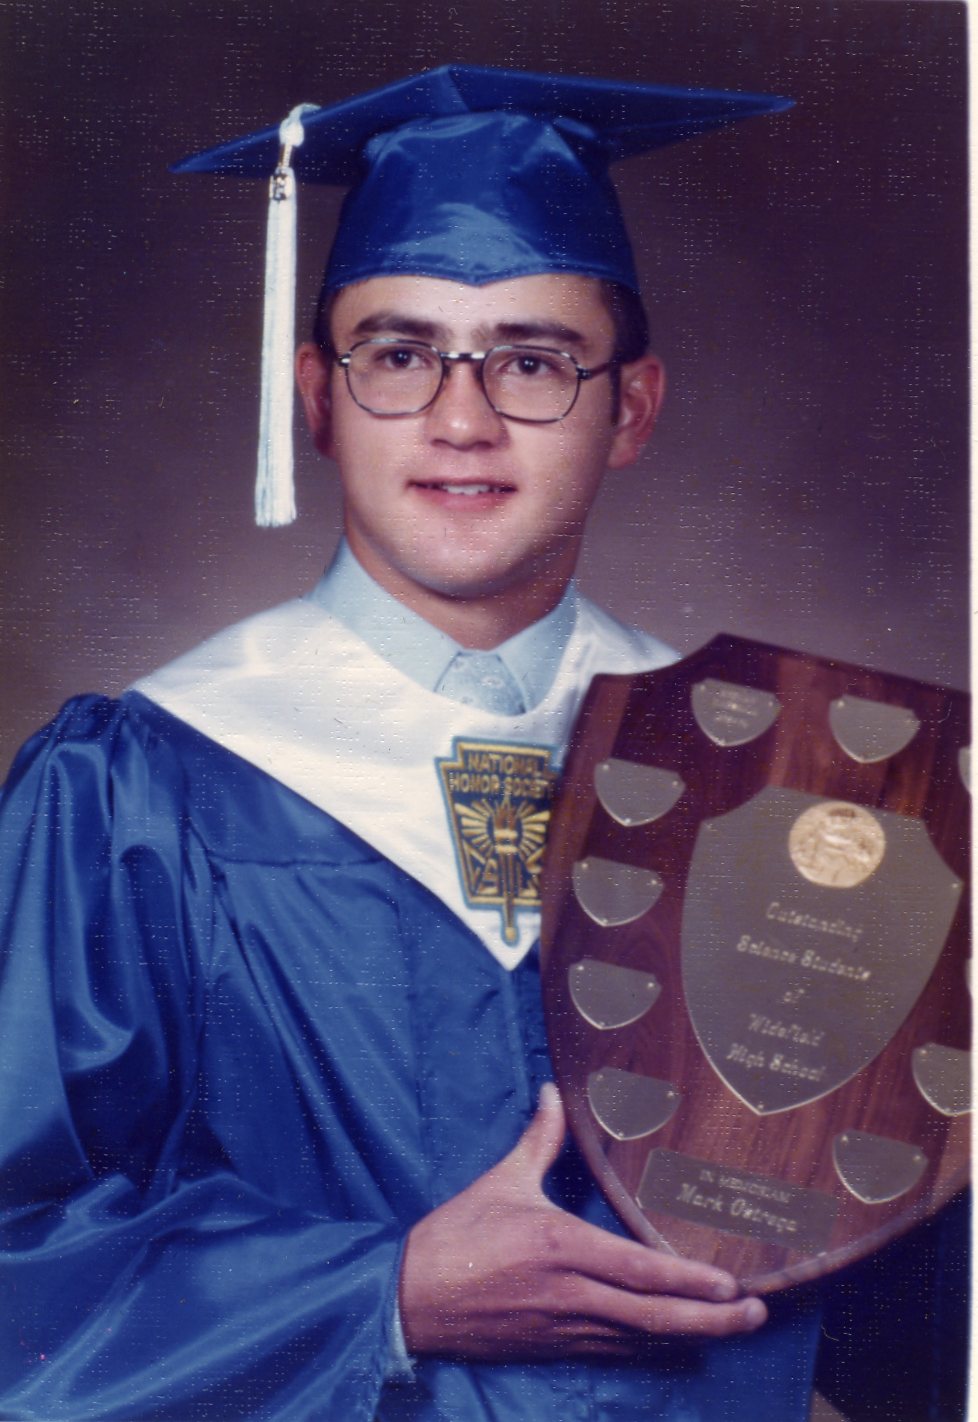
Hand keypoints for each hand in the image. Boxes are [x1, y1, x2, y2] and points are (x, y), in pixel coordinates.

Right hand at [399, 1083, 766, 1359]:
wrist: (410, 1300)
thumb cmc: (457, 1236)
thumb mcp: (502, 1181)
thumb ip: (539, 1138)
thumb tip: (554, 1091)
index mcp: (561, 1246)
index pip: (639, 1270)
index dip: (689, 1281)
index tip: (730, 1283)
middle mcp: (571, 1294)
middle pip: (655, 1316)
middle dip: (711, 1320)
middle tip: (755, 1313)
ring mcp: (564, 1328)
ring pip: (640, 1340)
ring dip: (689, 1336)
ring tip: (732, 1327)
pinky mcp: (553, 1348)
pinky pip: (614, 1352)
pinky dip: (649, 1348)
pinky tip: (674, 1342)